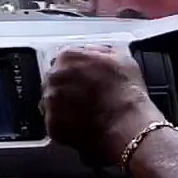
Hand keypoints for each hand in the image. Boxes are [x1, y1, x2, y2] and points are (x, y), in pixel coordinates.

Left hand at [42, 46, 164, 165]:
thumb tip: (92, 52)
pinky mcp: (51, 123)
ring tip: (86, 112)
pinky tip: (82, 124)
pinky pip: (55, 121)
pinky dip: (66, 123)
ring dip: (66, 105)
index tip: (87, 79)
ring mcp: (50, 101)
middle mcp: (54, 77)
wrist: (126, 125)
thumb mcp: (122, 58)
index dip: (77, 70)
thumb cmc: (127, 92)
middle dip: (69, 87)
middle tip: (87, 97)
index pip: (64, 60)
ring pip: (53, 101)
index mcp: (68, 57)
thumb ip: (100, 51)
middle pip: (56, 80)